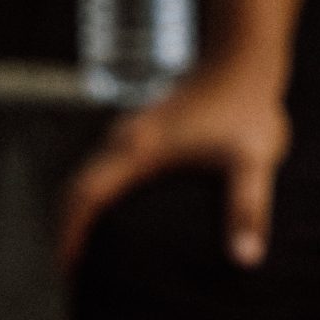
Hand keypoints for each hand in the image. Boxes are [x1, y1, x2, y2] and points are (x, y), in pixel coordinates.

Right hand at [59, 63, 291, 270]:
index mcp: (139, 150)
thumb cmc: (247, 106)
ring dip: (80, 208)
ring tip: (85, 243)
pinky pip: (104, 166)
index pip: (86, 194)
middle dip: (66, 226)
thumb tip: (246, 259)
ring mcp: (129, 132)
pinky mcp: (140, 129)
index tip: (66, 264)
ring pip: (88, 174)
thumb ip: (247, 209)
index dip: (70, 231)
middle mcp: (123, 140)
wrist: (240, 55)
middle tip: (70, 264)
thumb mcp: (253, 161)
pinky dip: (97, 193)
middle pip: (76, 187)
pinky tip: (115, 210)